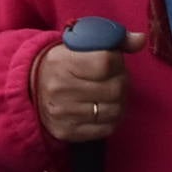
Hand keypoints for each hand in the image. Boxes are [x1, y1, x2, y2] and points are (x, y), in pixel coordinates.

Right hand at [30, 28, 147, 143]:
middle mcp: (61, 88)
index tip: (115, 61)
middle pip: (114, 88)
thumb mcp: (79, 45)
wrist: (30, 89)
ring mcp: (64, 113)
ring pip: (114, 110)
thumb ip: (112, 40)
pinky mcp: (68, 132)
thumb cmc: (61, 63)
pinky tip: (106, 109)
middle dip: (123, 83)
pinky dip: (113, 119)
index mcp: (63, 61)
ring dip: (121, 102)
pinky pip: (106, 129)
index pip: (106, 62)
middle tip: (118, 79)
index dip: (118, 61)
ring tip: (113, 94)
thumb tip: (141, 39)